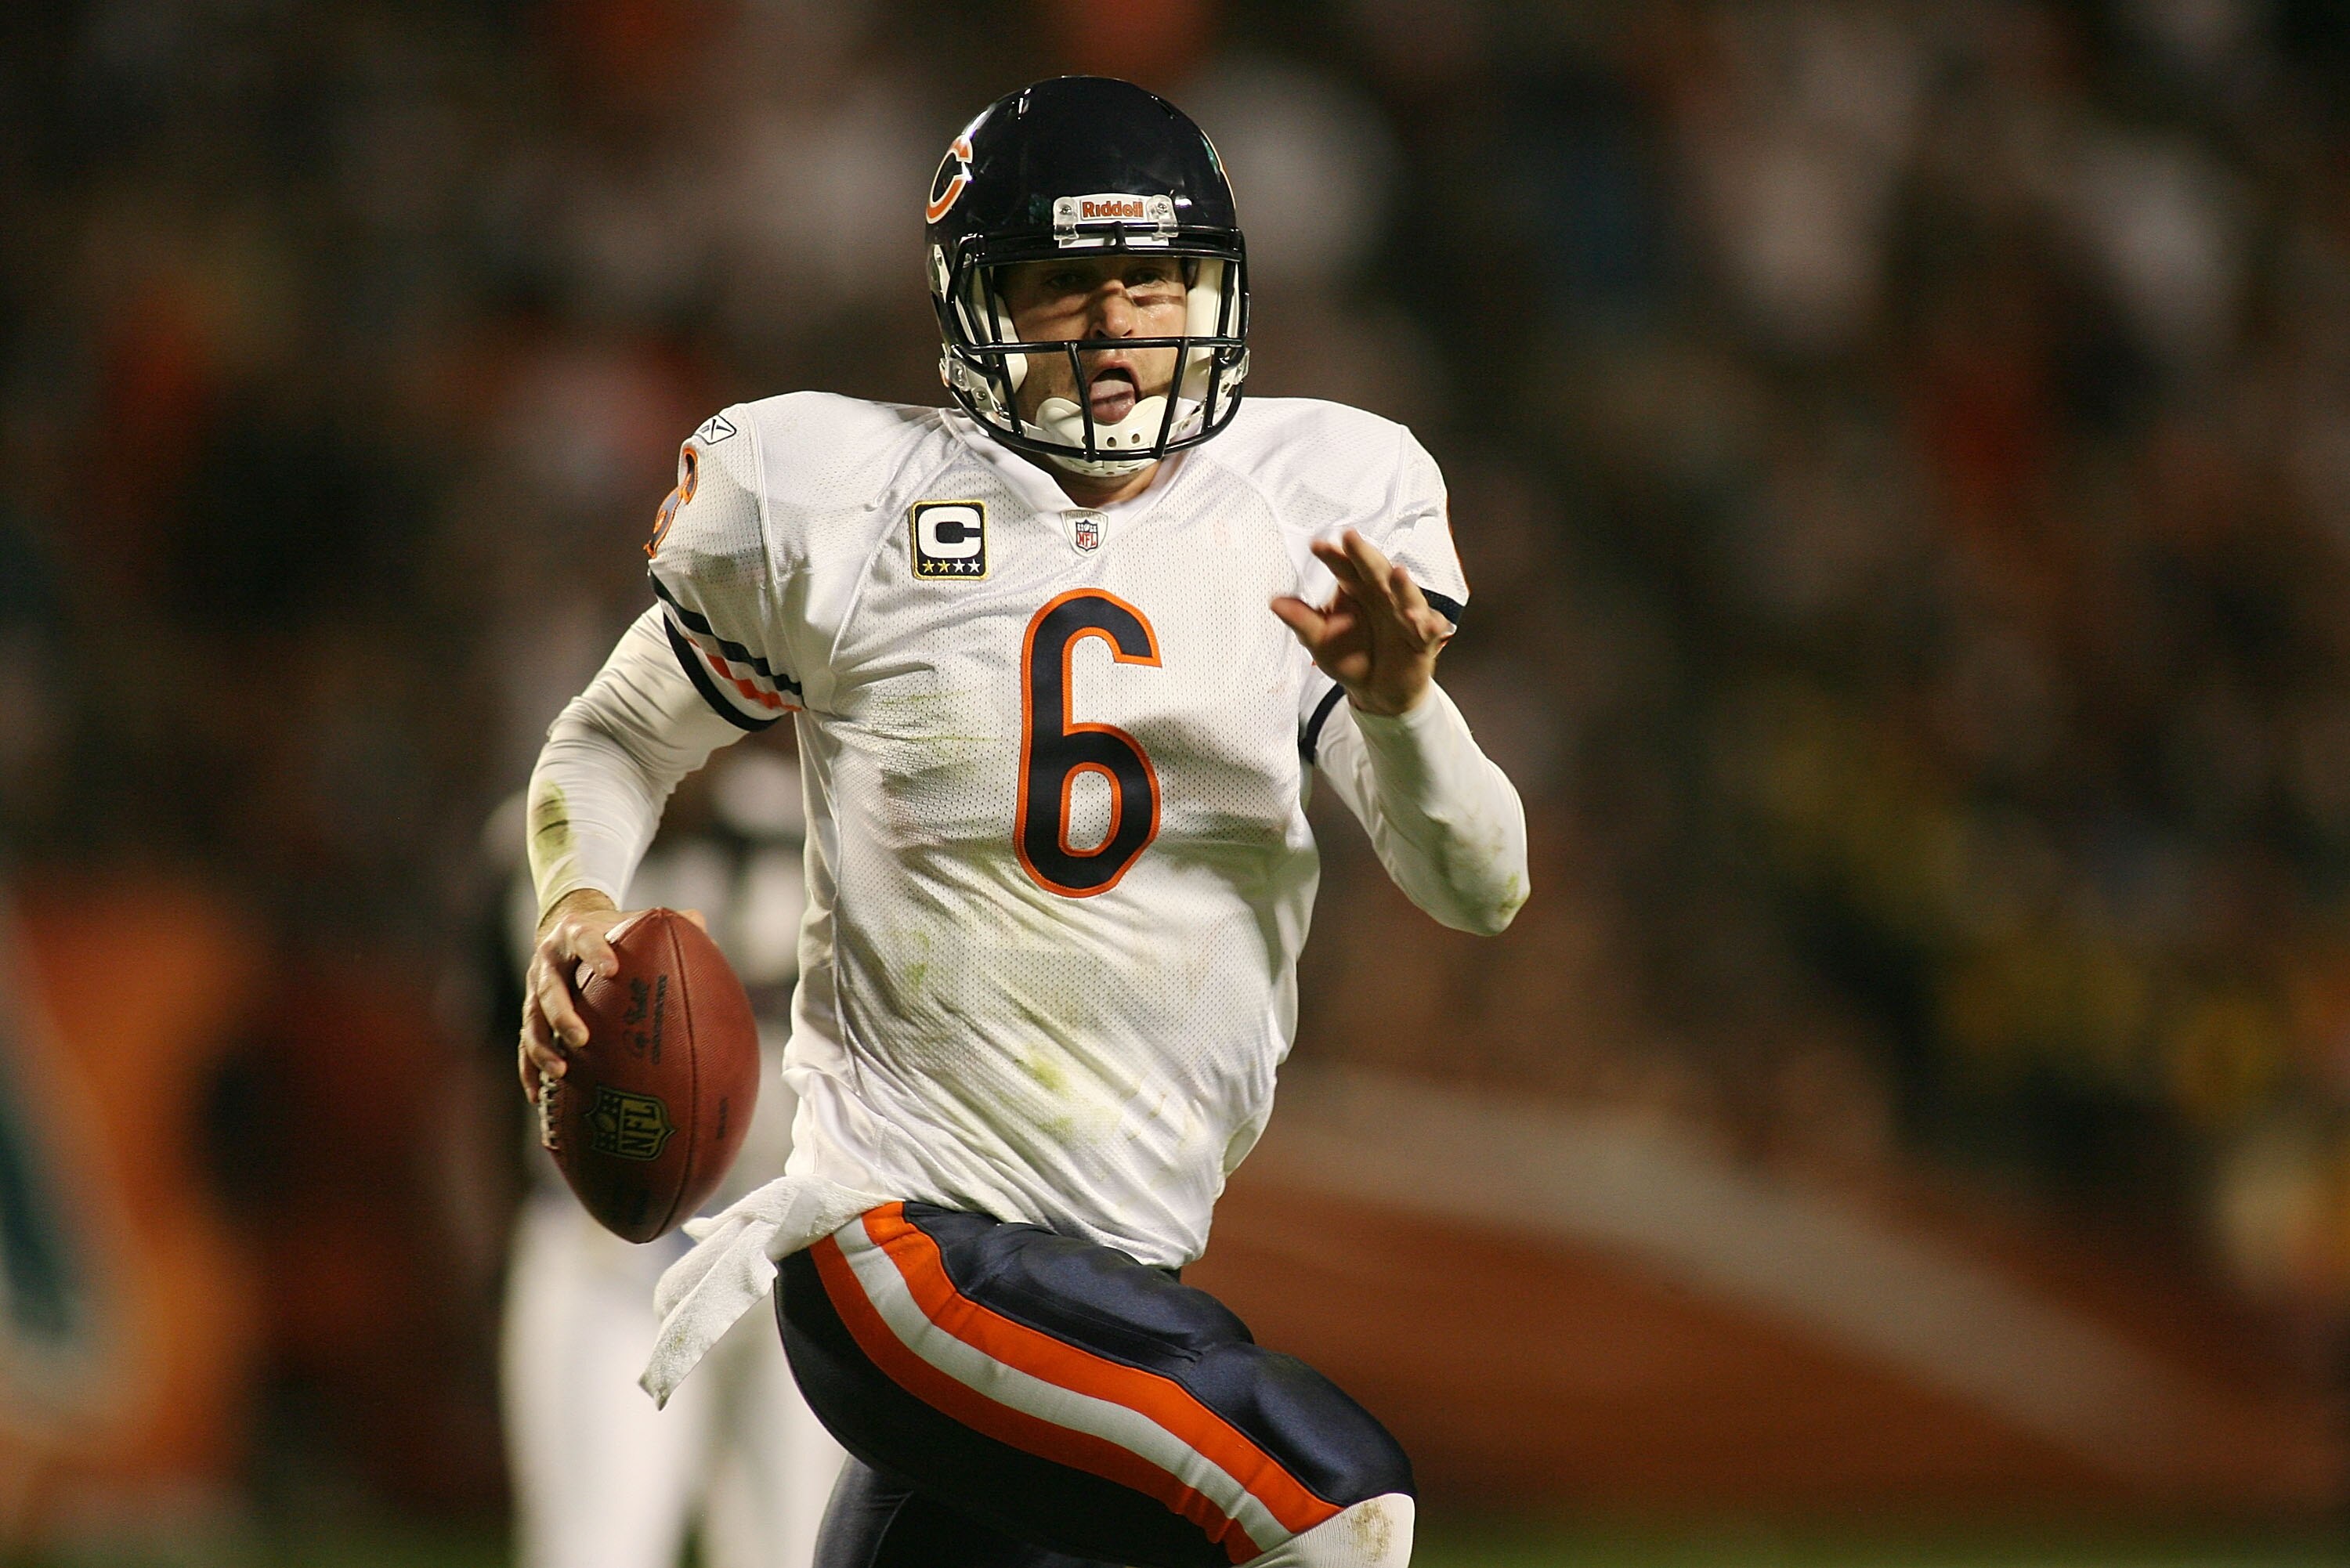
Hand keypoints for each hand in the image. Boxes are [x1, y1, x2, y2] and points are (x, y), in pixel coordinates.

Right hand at [520, 893, 710, 1102]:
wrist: (570, 928)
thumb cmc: (616, 931)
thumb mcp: (637, 921)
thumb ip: (673, 924)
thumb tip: (706, 933)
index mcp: (576, 932)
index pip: (583, 938)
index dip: (595, 952)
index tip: (612, 970)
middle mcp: (549, 961)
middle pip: (549, 989)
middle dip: (563, 1015)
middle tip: (583, 1039)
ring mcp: (535, 989)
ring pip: (532, 1021)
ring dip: (543, 1048)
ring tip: (561, 1071)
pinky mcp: (531, 1013)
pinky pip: (524, 1046)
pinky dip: (530, 1070)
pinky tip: (538, 1098)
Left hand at [1270, 529, 1450, 717]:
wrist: (1375, 690)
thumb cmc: (1350, 656)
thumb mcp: (1320, 640)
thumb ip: (1301, 620)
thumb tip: (1275, 602)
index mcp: (1355, 588)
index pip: (1343, 566)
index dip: (1332, 556)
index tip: (1316, 546)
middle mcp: (1381, 594)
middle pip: (1375, 570)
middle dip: (1364, 554)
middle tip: (1351, 538)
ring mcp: (1404, 613)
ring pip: (1406, 595)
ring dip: (1403, 585)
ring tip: (1397, 573)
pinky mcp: (1423, 637)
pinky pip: (1429, 629)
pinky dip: (1429, 625)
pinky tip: (1426, 624)